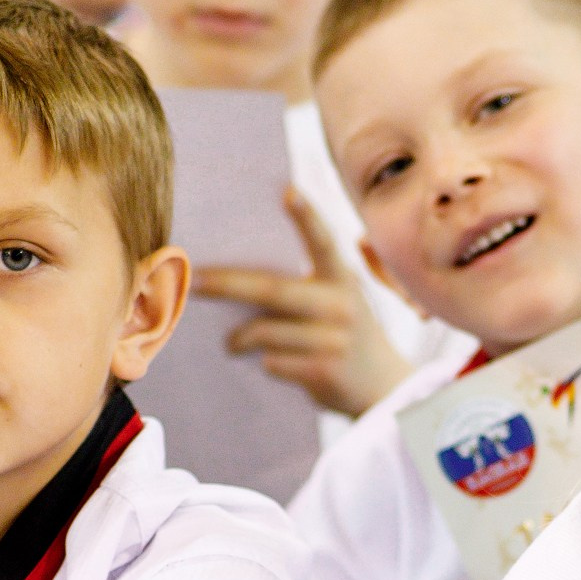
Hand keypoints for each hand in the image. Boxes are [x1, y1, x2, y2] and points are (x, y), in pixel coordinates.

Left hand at [195, 188, 409, 415]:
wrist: (383, 388)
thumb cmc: (344, 335)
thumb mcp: (338, 301)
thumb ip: (305, 285)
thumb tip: (237, 277)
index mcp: (343, 280)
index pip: (323, 242)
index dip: (307, 217)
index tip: (288, 191)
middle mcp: (342, 306)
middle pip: (273, 289)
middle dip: (228, 283)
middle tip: (196, 281)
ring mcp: (334, 340)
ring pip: (265, 331)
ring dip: (239, 338)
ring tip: (231, 342)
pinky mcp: (323, 372)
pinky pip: (273, 362)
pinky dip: (264, 361)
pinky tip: (268, 363)